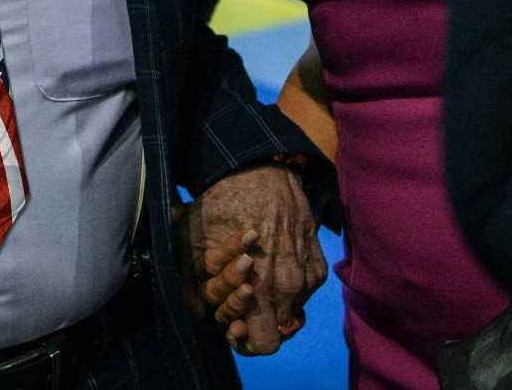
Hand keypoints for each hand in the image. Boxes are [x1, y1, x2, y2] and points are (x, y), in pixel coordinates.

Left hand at [178, 165, 325, 355]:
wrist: (261, 167)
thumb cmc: (224, 200)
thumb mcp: (195, 238)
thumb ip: (194, 277)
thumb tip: (193, 308)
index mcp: (259, 285)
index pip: (264, 344)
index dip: (245, 340)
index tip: (232, 327)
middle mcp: (288, 285)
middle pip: (278, 335)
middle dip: (258, 328)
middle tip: (240, 314)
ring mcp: (306, 275)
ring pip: (293, 315)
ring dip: (274, 308)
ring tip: (254, 288)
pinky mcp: (317, 263)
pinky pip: (305, 293)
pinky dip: (289, 289)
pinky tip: (271, 271)